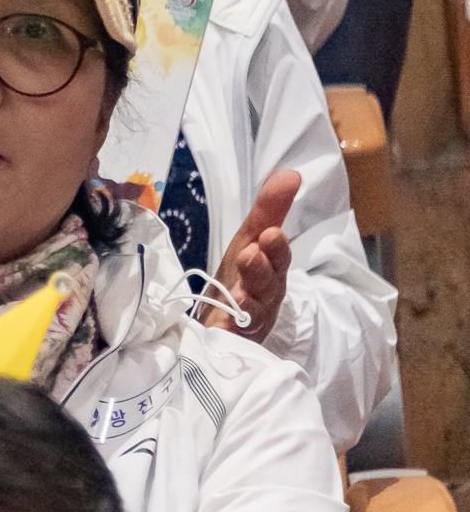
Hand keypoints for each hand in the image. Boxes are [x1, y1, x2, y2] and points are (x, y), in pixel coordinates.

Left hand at [198, 169, 296, 343]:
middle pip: (268, 284)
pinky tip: (221, 323)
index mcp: (271, 270)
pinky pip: (231, 335)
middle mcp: (265, 295)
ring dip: (245, 298)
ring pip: (252, 310)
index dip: (275, 248)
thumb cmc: (240, 277)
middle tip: (251, 253)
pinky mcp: (230, 338)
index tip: (269, 233)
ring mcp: (249, 319)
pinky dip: (227, 329)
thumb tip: (290, 173)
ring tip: (236, 291)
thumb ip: (268, 210)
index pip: (277, 257)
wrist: (222, 323)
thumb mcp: (249, 240)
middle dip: (262, 269)